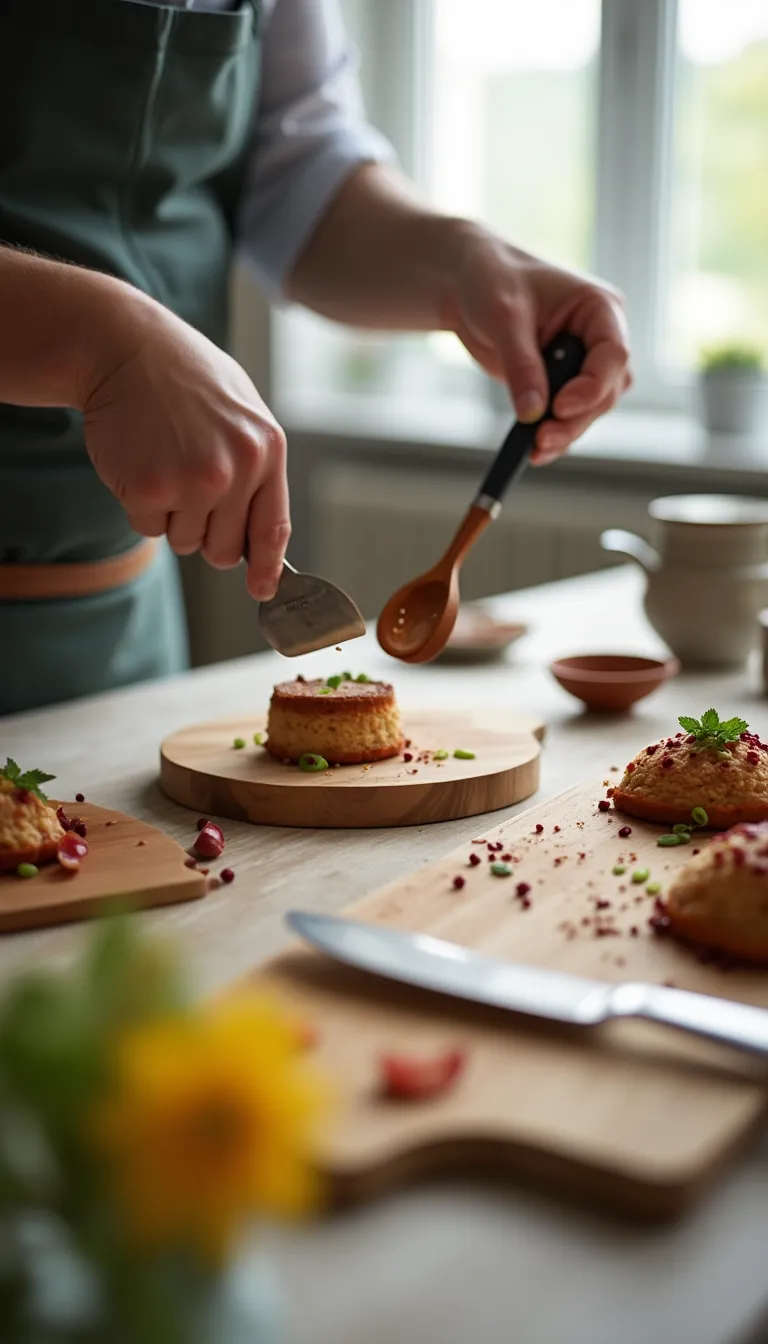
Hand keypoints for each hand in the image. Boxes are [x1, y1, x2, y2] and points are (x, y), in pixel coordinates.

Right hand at [81, 288, 288, 600]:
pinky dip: (138, 505)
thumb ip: (256, 469)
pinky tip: (139, 461)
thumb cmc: (185, 380)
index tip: (262, 590)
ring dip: (170, 514)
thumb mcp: (241, 412)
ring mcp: (192, 481)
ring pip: (184, 541)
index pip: (272, 529)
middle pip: (224, 549)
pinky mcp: (148, 489)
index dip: (267, 568)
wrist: (125, 347)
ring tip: (163, 460)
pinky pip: (147, 529)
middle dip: (205, 532)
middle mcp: (236, 469)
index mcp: (266, 450)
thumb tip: (261, 541)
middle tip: (187, 488)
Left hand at [443, 226, 631, 462]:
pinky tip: (534, 449)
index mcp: (600, 308)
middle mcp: (599, 337)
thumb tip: (533, 413)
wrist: (467, 285)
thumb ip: (522, 365)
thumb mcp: (504, 318)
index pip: (613, 355)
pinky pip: (567, 415)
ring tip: (535, 449)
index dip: (592, 387)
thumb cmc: (492, 280)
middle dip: (576, 418)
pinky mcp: (560, 382)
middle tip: (542, 439)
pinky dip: (553, 433)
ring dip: (566, 432)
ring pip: (591, 409)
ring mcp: (582, 362)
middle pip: (606, 390)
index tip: (559, 408)